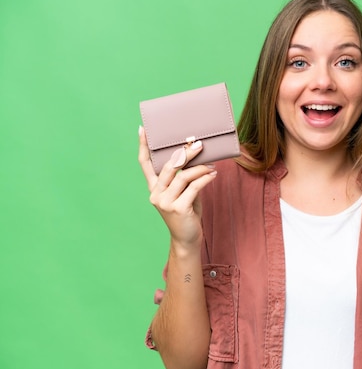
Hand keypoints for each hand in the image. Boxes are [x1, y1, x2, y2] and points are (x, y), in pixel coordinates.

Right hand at [138, 126, 216, 251]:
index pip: (144, 164)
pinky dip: (205, 179)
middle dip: (185, 153)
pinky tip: (213, 175)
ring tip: (212, 164)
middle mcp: (156, 194)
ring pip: (183, 176)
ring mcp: (165, 202)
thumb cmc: (187, 213)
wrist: (187, 239)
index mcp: (154, 188)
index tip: (142, 129)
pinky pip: (193, 187)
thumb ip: (184, 177)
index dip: (143, 146)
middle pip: (168, 166)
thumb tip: (195, 155)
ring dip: (200, 168)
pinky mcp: (178, 208)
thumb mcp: (183, 193)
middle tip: (199, 144)